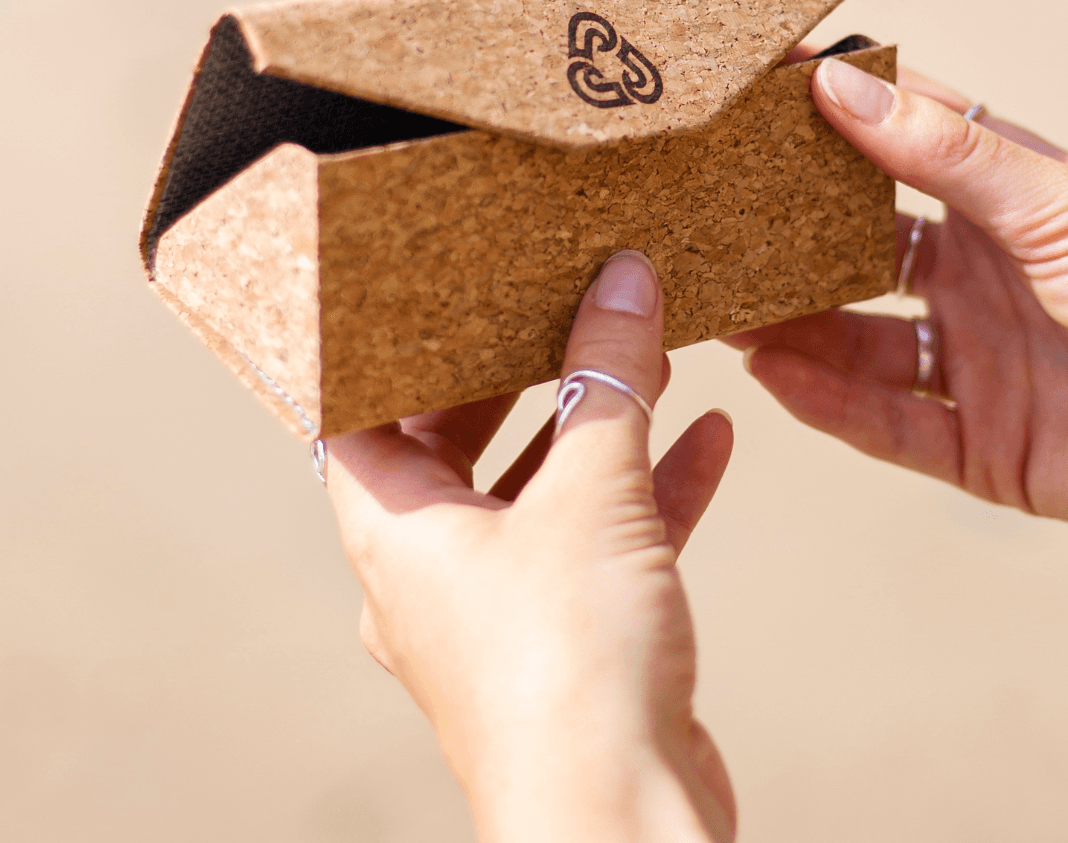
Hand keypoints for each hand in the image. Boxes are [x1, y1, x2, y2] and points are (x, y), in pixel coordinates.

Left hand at [325, 251, 737, 842]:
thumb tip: (623, 279)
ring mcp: (502, 613)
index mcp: (392, 532)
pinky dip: (651, 490)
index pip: (357, 412)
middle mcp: (432, 573)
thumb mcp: (591, 495)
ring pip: (541, 494)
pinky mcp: (572, 644)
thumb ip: (608, 379)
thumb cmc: (566, 671)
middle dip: (518, 372)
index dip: (391, 345)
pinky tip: (710, 440)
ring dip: (597, 427)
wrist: (622, 818)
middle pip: (458, 443)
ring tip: (647, 352)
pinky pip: (603, 545)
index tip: (438, 279)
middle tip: (559, 295)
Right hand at [727, 59, 1067, 547]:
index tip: (745, 89)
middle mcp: (989, 279)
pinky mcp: (989, 449)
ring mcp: (984, 365)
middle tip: (702, 214)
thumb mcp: (1065, 203)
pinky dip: (829, 403)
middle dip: (786, 236)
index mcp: (1014, 201)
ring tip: (717, 301)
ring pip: (859, 342)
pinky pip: (888, 425)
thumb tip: (841, 80)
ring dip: (791, 323)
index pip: (899, 144)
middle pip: (861, 252)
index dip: (827, 116)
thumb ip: (944, 151)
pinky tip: (772, 374)